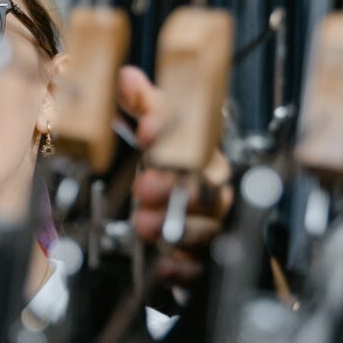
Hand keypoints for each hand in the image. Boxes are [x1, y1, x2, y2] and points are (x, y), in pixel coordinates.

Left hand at [118, 66, 233, 285]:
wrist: (198, 233)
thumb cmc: (177, 179)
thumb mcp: (159, 141)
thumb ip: (145, 108)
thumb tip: (126, 76)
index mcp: (205, 157)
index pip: (194, 139)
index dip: (170, 132)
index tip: (146, 130)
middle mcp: (216, 191)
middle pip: (206, 187)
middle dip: (175, 186)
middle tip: (146, 186)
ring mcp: (215, 227)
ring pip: (206, 227)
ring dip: (175, 225)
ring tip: (144, 224)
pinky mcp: (207, 262)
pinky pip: (201, 267)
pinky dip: (182, 266)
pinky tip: (164, 265)